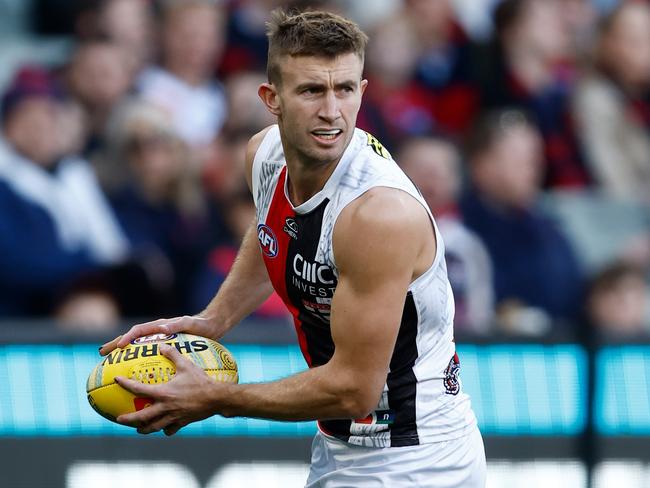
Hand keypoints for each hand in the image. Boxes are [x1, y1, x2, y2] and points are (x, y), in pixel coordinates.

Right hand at [99, 315, 216, 355]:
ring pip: (137, 348)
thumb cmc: (202, 325)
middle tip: (102, 354)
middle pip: (132, 338)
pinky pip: (148, 357)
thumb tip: (162, 328)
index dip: (127, 338)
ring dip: (123, 355)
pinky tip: (136, 378)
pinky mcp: (164, 349)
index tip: (118, 347)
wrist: (212, 326)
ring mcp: (159, 341)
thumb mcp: (191, 324)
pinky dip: (138, 363)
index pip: (139, 331)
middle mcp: (156, 333)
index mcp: (160, 326)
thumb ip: (177, 325)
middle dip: (116, 344)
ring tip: (110, 366)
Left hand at [114, 344, 226, 434]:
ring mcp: (173, 417)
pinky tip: (164, 427)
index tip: (116, 380)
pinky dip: (165, 429)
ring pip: (154, 427)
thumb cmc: (201, 380)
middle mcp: (165, 407)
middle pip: (141, 417)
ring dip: (144, 428)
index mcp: (163, 392)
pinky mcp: (182, 423)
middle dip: (128, 419)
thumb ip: (173, 354)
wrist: (216, 398)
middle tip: (118, 419)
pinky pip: (170, 429)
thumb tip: (162, 345)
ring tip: (138, 428)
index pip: (138, 388)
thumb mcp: (186, 365)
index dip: (125, 384)